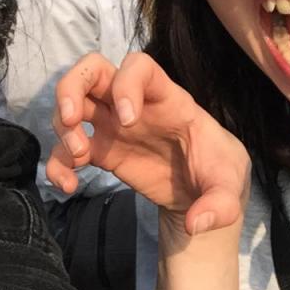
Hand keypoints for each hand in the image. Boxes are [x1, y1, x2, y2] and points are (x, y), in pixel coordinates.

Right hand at [46, 52, 249, 235]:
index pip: (139, 66)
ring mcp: (114, 125)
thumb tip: (196, 223)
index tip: (127, 120)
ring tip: (78, 157)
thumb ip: (220, 205)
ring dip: (63, 126)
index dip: (126, 84)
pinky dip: (58, 163)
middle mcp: (135, 103)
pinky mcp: (102, 151)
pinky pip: (67, 148)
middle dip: (72, 86)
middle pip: (92, 70)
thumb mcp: (230, 186)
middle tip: (72, 119)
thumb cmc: (218, 173)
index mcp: (168, 99)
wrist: (202, 192)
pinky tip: (67, 186)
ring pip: (73, 101)